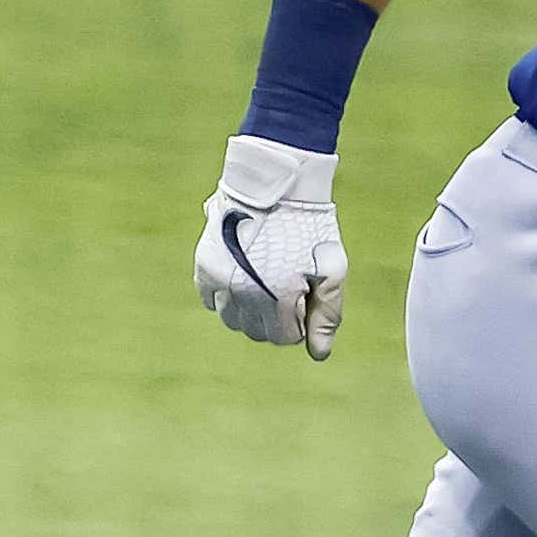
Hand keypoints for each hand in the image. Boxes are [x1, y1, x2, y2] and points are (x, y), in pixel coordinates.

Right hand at [194, 135, 347, 361]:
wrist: (276, 182)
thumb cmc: (311, 226)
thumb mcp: (332, 269)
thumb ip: (327, 316)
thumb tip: (319, 354)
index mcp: (279, 297)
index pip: (283, 337)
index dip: (297, 321)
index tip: (302, 298)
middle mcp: (246, 294)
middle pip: (256, 332)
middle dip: (273, 318)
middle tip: (284, 286)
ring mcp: (221, 279)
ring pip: (231, 320)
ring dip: (248, 310)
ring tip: (263, 281)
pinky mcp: (204, 264)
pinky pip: (210, 300)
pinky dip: (224, 295)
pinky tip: (241, 275)